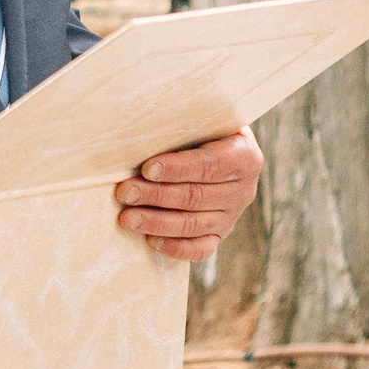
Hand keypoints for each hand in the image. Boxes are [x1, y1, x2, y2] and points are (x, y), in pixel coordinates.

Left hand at [113, 127, 261, 261]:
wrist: (222, 149)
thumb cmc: (205, 130)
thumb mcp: (206, 119)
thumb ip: (186, 122)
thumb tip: (148, 126)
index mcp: (244, 157)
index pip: (209, 165)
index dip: (178, 168)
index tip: (147, 168)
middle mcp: (243, 190)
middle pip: (196, 196)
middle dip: (156, 195)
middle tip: (124, 192)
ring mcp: (232, 216)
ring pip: (193, 224)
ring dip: (157, 222)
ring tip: (126, 218)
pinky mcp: (221, 235)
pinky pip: (200, 249)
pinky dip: (175, 247)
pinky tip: (150, 240)